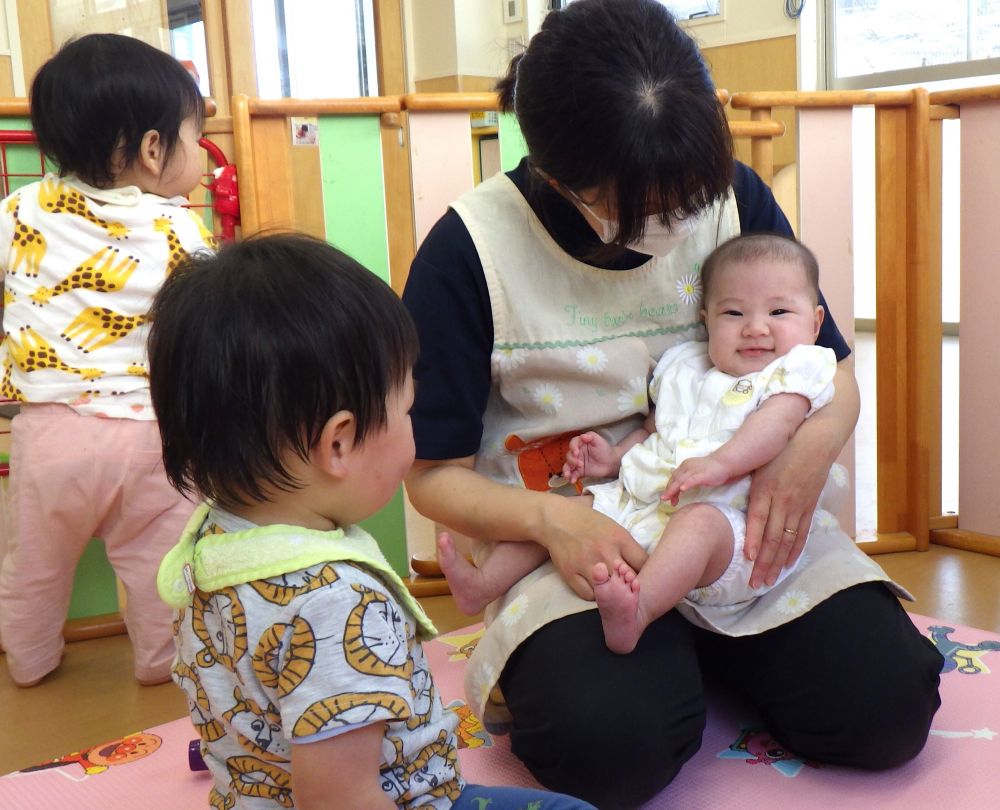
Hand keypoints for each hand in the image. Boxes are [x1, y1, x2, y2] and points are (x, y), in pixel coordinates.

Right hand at [537, 495, 646, 599]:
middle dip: (631, 586)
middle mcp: (605, 552)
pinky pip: (590, 596)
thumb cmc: (588, 522)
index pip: (643, 564)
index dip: (646, 573)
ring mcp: (587, 564)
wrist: (556, 519)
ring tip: (612, 590)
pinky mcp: (571, 574)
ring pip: (610, 592)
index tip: (643, 576)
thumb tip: (642, 567)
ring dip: (613, 593)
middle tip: (628, 587)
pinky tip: (595, 588)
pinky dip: (594, 595)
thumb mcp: (613, 527)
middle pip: (629, 581)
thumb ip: (627, 547)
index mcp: (619, 538)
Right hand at [563, 431, 617, 482]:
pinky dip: (571, 478)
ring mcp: (577, 463)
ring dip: (566, 470)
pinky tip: (573, 480)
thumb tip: (583, 436)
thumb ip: (591, 436)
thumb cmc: (605, 450)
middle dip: (572, 460)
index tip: (576, 452)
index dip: (573, 447)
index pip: (573, 444)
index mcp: (580, 444)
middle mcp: (577, 453)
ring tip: (568, 475)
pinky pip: (573, 475)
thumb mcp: (599, 440)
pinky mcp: (579, 471)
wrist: (610, 463)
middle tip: (580, 464)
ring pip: (567, 466)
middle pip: (569, 455)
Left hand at [662, 456, 730, 504]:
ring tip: (670, 499)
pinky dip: (687, 484)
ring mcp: (695, 470)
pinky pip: (693, 479)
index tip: (667, 498)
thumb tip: (679, 487)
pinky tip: (683, 489)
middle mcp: (687, 466)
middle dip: (669, 490)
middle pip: (675, 479)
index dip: (669, 488)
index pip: (673, 478)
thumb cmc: (710, 470)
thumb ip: (687, 478)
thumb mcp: (695, 472)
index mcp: (684, 466)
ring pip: (681, 480)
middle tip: (664, 500)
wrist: (724, 463)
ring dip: (674, 490)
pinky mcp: (702, 474)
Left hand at [744, 446, 827, 588]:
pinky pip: (802, 534)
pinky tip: (787, 565)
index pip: (758, 520)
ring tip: (768, 581)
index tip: (748, 560)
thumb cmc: (780, 451)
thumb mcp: (759, 466)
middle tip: (755, 583)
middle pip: (772, 537)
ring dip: (777, 564)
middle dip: (763, 563)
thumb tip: (733, 509)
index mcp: (765, 489)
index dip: (754, 541)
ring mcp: (798, 506)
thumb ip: (750, 489)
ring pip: (787, 541)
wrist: (815, 441)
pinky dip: (794, 552)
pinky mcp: (809, 508)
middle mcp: (782, 500)